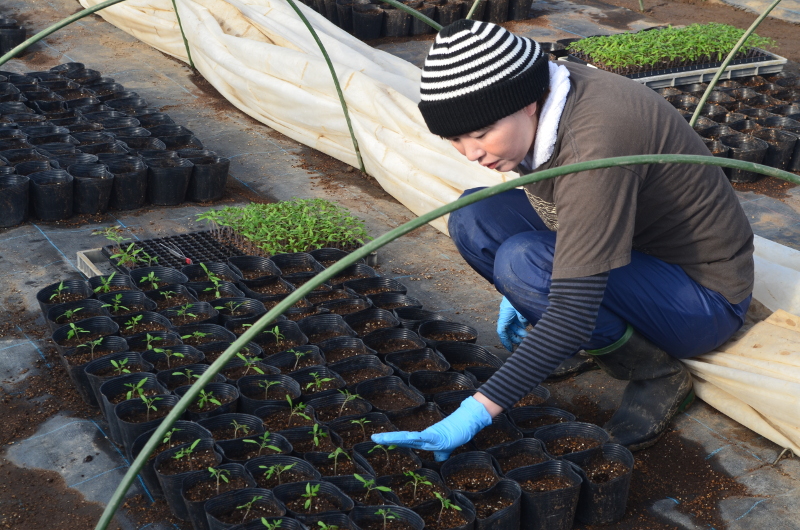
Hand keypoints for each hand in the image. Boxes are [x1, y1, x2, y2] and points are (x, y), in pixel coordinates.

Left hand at [371, 396, 491, 461]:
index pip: (403, 441)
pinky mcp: (436, 435)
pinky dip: (415, 437)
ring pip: (408, 437)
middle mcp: (422, 437)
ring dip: (395, 437)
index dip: (392, 441)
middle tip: (373, 438)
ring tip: (382, 438)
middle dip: (387, 438)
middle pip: (401, 438)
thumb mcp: (446, 449)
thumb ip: (441, 453)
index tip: (379, 439)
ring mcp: (428, 436)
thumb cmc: (454, 434)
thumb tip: (440, 459)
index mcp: (422, 441)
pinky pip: (424, 437)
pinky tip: (407, 437)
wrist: (465, 424)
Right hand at [497, 296, 528, 350]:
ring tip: (527, 335)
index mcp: (505, 315)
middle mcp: (506, 315)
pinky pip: (517, 321)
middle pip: (508, 330)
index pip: (502, 331)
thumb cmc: (517, 294)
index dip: (505, 341)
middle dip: (514, 338)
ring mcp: (511, 313)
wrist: (516, 282)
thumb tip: (524, 323)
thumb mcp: (520, 305)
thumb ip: (522, 315)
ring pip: (513, 326)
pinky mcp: (516, 310)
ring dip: (519, 332)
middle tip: (522, 342)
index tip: (510, 349)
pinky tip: (528, 326)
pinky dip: (522, 325)